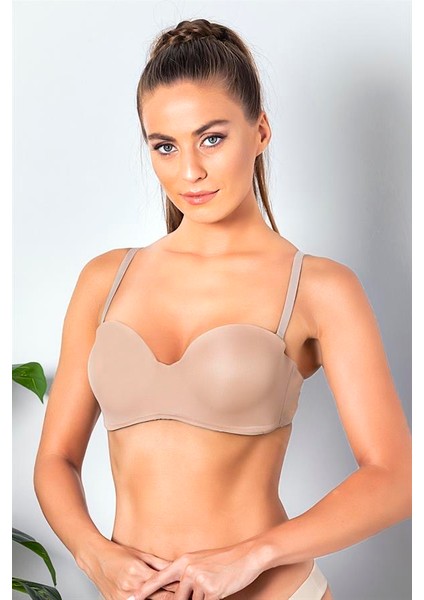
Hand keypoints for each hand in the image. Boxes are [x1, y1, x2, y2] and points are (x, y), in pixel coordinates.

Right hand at [78, 539, 177, 599]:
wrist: (95, 558)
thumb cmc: (118, 553)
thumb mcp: (141, 555)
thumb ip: (160, 564)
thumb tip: (178, 567)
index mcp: (139, 572)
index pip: (166, 584)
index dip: (179, 586)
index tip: (189, 586)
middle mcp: (132, 587)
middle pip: (161, 598)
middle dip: (175, 596)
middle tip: (187, 595)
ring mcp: (123, 598)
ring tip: (174, 597)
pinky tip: (154, 599)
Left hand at [132, 539, 264, 599]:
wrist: (247, 555)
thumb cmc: (225, 560)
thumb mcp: (201, 562)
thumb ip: (187, 574)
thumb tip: (178, 589)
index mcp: (183, 561)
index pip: (159, 578)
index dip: (145, 590)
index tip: (132, 597)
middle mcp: (188, 570)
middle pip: (177, 598)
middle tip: (202, 587)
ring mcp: (199, 580)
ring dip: (203, 599)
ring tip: (214, 585)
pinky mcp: (211, 590)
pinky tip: (220, 588)